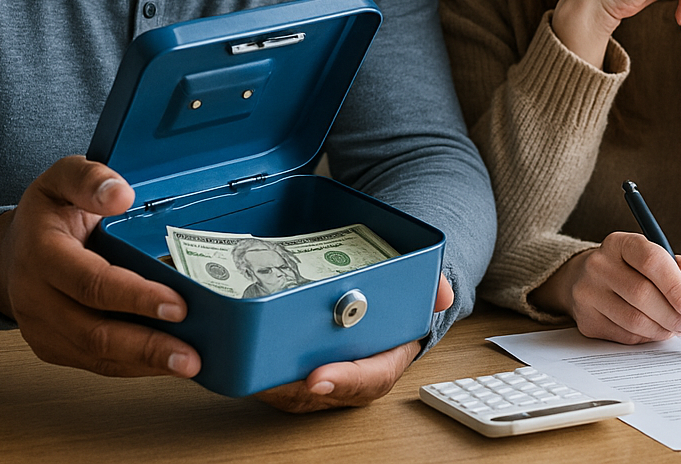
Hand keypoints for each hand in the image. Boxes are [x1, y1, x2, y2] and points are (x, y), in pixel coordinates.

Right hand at [0, 155, 200, 377]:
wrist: (11, 248)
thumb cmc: (47, 211)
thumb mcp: (63, 177)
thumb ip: (91, 179)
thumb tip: (121, 195)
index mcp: (42, 253)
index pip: (91, 283)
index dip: (135, 297)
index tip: (178, 304)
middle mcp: (36, 298)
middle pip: (94, 331)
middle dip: (146, 346)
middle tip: (190, 355)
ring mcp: (42, 328)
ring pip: (94, 355)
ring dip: (143, 364)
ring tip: (187, 365)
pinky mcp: (53, 347)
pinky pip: (94, 362)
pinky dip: (131, 367)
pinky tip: (164, 363)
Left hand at [255, 274, 453, 411]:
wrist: (381, 314)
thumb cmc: (393, 309)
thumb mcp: (416, 295)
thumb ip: (430, 287)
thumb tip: (442, 290)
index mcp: (382, 362)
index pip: (368, 380)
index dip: (345, 382)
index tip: (319, 379)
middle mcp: (349, 376)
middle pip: (320, 392)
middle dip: (292, 386)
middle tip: (266, 374)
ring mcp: (321, 377)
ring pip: (292, 391)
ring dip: (269, 383)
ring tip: (245, 365)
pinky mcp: (295, 371)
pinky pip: (276, 380)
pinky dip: (258, 374)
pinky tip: (239, 357)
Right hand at [533, 233, 680, 343]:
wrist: (588, 281)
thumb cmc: (633, 270)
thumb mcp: (661, 259)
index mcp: (621, 243)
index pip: (651, 260)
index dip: (677, 285)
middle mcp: (599, 264)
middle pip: (642, 294)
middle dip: (673, 314)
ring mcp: (588, 292)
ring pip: (635, 321)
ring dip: (662, 330)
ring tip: (671, 327)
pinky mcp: (586, 320)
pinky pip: (625, 337)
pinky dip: (645, 338)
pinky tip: (649, 328)